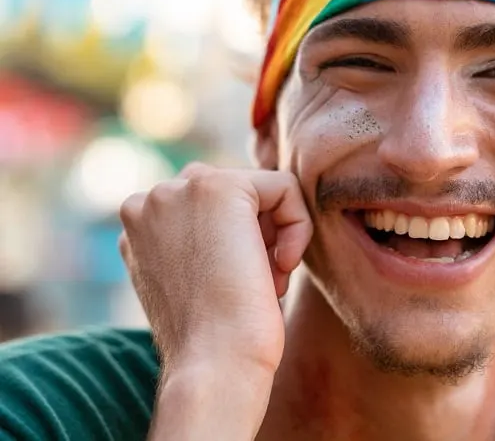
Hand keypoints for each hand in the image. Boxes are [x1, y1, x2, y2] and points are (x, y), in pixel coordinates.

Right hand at [119, 163, 312, 378]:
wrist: (214, 365)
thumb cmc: (215, 339)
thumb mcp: (196, 278)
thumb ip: (202, 238)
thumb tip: (239, 219)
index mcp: (138, 228)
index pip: (207, 209)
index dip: (238, 246)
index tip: (238, 287)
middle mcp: (146, 202)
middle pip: (233, 194)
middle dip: (257, 236)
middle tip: (256, 284)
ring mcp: (176, 190)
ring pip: (259, 189)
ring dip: (275, 233)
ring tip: (267, 278)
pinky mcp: (217, 187)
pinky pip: (284, 186)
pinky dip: (298, 225)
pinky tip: (283, 265)